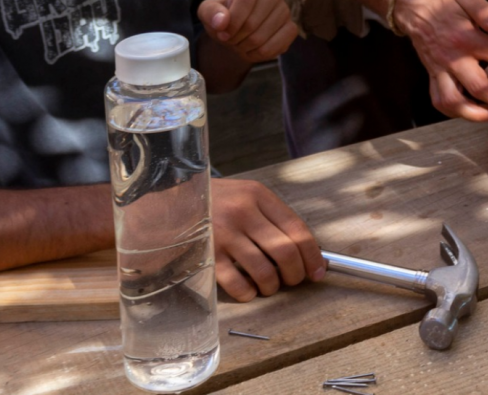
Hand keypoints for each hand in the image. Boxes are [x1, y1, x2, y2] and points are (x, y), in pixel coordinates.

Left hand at [199, 0, 297, 62]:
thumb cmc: (224, 15)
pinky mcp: (292, 27)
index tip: (222, 33)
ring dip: (246, 46)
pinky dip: (261, 54)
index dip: (232, 21)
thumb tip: (222, 22)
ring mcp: (285, 9)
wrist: (237, 28)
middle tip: (229, 39)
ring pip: (263, 36)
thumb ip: (210, 12)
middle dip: (236, 37)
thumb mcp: (208, 10)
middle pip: (253, 21)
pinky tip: (253, 49)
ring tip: (239, 43)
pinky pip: (277, 45)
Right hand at [211, 178, 324, 300]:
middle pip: (285, 251)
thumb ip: (273, 218)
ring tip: (269, 285)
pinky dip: (249, 293)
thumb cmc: (215, 201)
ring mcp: (223, 235)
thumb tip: (307, 251)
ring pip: (264, 271)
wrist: (170, 197)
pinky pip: (237, 284)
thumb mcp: (246, 196)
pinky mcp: (206, 255)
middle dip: (295, 273)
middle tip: (293, 280)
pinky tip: (248, 289)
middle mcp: (242, 212)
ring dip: (273, 286)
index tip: (318, 271)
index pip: (297, 228)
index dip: (312, 254)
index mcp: (257, 195)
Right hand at [392, 0, 487, 121]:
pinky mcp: (433, 75)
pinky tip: (473, 109)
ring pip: (455, 102)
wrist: (412, 5)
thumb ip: (484, 10)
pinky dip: (456, 111)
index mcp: (464, 38)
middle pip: (480, 88)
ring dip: (477, 114)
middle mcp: (452, 59)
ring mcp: (440, 70)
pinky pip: (440, 101)